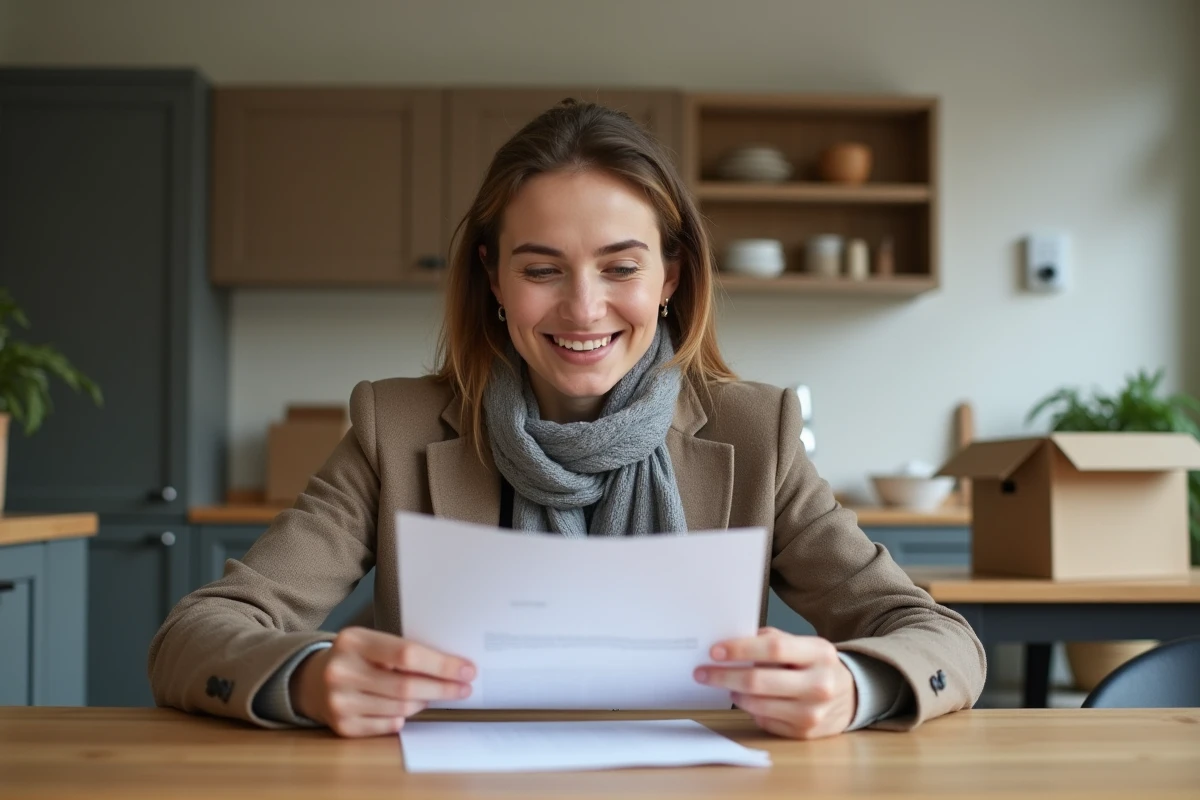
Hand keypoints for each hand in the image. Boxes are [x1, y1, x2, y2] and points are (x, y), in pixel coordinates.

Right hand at [290, 626, 474, 736]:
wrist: (311, 680)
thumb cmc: (355, 658)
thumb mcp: (371, 642)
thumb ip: (402, 651)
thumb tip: (451, 667)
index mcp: (354, 640)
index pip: (407, 654)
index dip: (441, 664)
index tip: (466, 669)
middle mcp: (342, 670)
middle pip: (406, 685)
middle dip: (442, 688)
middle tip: (463, 689)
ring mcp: (339, 701)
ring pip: (400, 708)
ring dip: (424, 703)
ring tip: (432, 695)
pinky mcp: (342, 726)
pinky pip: (388, 725)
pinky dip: (403, 717)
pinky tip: (406, 709)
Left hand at [695, 627, 856, 739]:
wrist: (850, 697)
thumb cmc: (816, 665)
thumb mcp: (804, 645)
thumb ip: (773, 641)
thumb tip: (731, 644)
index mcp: (819, 653)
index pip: (774, 649)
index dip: (741, 649)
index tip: (715, 651)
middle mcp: (819, 684)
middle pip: (760, 681)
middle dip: (724, 675)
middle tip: (702, 672)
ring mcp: (813, 713)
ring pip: (758, 705)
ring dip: (734, 693)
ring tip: (726, 683)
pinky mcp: (804, 734)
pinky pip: (764, 721)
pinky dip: (751, 709)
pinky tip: (749, 699)